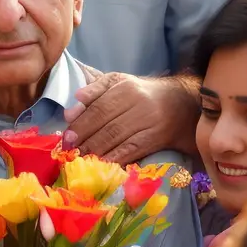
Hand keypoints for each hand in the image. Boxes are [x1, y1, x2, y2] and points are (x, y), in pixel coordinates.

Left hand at [63, 72, 198, 162]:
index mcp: (126, 88)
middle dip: (86, 140)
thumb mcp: (119, 82)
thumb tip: (74, 103)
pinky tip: (101, 164)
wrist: (179, 104)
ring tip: (81, 158)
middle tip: (71, 151)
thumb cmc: (141, 93)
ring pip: (118, 139)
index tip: (67, 136)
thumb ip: (95, 90)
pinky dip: (114, 158)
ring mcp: (149, 123)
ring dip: (96, 151)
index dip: (82, 123)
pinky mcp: (155, 139)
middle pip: (107, 125)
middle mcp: (139, 104)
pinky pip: (131, 151)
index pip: (100, 108)